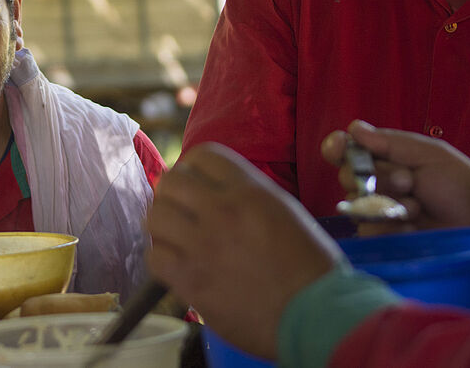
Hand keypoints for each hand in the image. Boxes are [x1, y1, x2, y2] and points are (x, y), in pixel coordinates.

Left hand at [146, 143, 341, 358]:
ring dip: (163, 226)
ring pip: (155, 216)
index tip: (196, 185)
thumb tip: (217, 192)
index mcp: (250, 191)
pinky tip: (176, 266)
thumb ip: (249, 196)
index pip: (202, 155)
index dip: (194, 168)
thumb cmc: (311, 267)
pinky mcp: (190, 279)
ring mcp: (202, 245)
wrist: (315, 315)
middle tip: (180, 211)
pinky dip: (161, 259)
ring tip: (175, 238)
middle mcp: (222, 211)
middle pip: (171, 181)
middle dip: (172, 194)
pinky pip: (154, 256)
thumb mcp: (287, 212)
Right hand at [321, 120, 469, 235]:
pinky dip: (391, 226)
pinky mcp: (380, 235)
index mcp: (383, 158)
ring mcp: (374, 210)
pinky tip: (412, 225)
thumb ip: (390, 142)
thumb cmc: (459, 185)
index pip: (345, 150)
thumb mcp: (429, 155)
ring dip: (389, 204)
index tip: (340, 148)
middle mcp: (373, 183)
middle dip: (378, 178)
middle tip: (408, 182)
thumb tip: (354, 128)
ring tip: (417, 207)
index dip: (336, 147)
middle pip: (346, 176)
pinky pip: (366, 228)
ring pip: (355, 204)